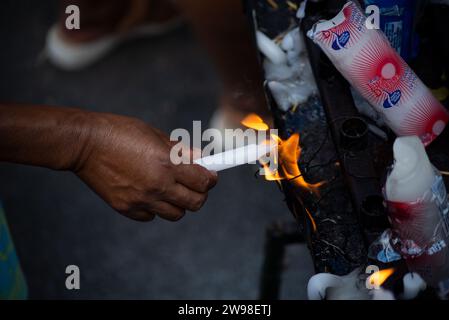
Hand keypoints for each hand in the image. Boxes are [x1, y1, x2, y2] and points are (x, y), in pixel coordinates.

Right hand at [74, 114, 216, 221]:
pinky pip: (151, 216)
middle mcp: (158, 185)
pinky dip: (155, 208)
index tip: (211, 176)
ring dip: (179, 203)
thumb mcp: (154, 134)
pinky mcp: (126, 208)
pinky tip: (148, 193)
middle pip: (196, 203)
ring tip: (170, 189)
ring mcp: (141, 200)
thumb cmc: (119, 132)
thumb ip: (181, 150)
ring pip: (176, 214)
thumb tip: (201, 159)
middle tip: (195, 185)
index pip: (204, 181)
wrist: (84, 144)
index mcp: (167, 164)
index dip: (211, 179)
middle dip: (200, 194)